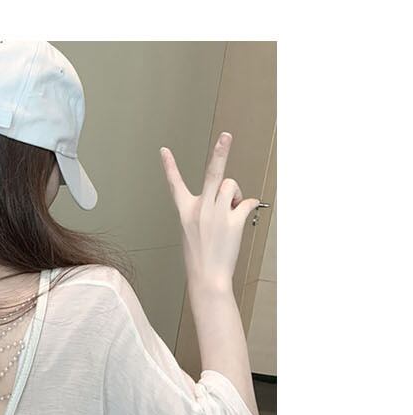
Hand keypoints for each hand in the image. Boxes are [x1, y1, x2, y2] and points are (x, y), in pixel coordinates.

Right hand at [160, 132, 261, 296]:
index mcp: (186, 211)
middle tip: (226, 136)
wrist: (207, 278)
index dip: (169, 166)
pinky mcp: (233, 220)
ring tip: (233, 209)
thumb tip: (227, 199)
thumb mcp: (193, 233)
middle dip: (221, 151)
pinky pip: (248, 202)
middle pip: (213, 173)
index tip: (164, 151)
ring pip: (232, 185)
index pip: (175, 185)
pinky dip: (249, 206)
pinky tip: (245, 214)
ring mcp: (217, 213)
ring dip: (237, 194)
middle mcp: (201, 208)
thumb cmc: (200, 259)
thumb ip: (205, 212)